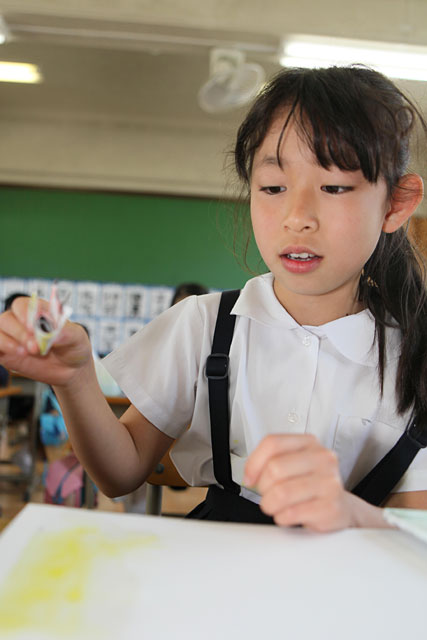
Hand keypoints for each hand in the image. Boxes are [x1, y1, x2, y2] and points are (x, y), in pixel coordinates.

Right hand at [0, 296, 91, 386]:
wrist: (72, 370)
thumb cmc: (74, 347)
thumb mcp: (77, 338)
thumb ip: (67, 332)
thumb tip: (55, 332)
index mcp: (38, 311)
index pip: (22, 305)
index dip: (25, 314)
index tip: (34, 328)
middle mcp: (22, 321)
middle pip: (7, 318)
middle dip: (20, 333)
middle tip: (35, 347)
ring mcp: (13, 337)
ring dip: (9, 342)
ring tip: (27, 353)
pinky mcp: (7, 353)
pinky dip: (2, 348)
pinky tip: (18, 355)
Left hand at [243, 433, 372, 531]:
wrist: (340, 507)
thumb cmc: (311, 485)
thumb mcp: (292, 464)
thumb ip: (269, 461)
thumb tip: (250, 474)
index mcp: (309, 443)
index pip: (273, 443)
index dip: (254, 462)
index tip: (249, 477)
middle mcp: (322, 458)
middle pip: (275, 468)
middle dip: (263, 486)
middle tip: (268, 494)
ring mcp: (329, 482)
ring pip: (281, 493)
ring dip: (270, 504)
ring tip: (275, 506)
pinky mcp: (331, 507)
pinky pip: (292, 513)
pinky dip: (282, 517)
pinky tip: (288, 515)